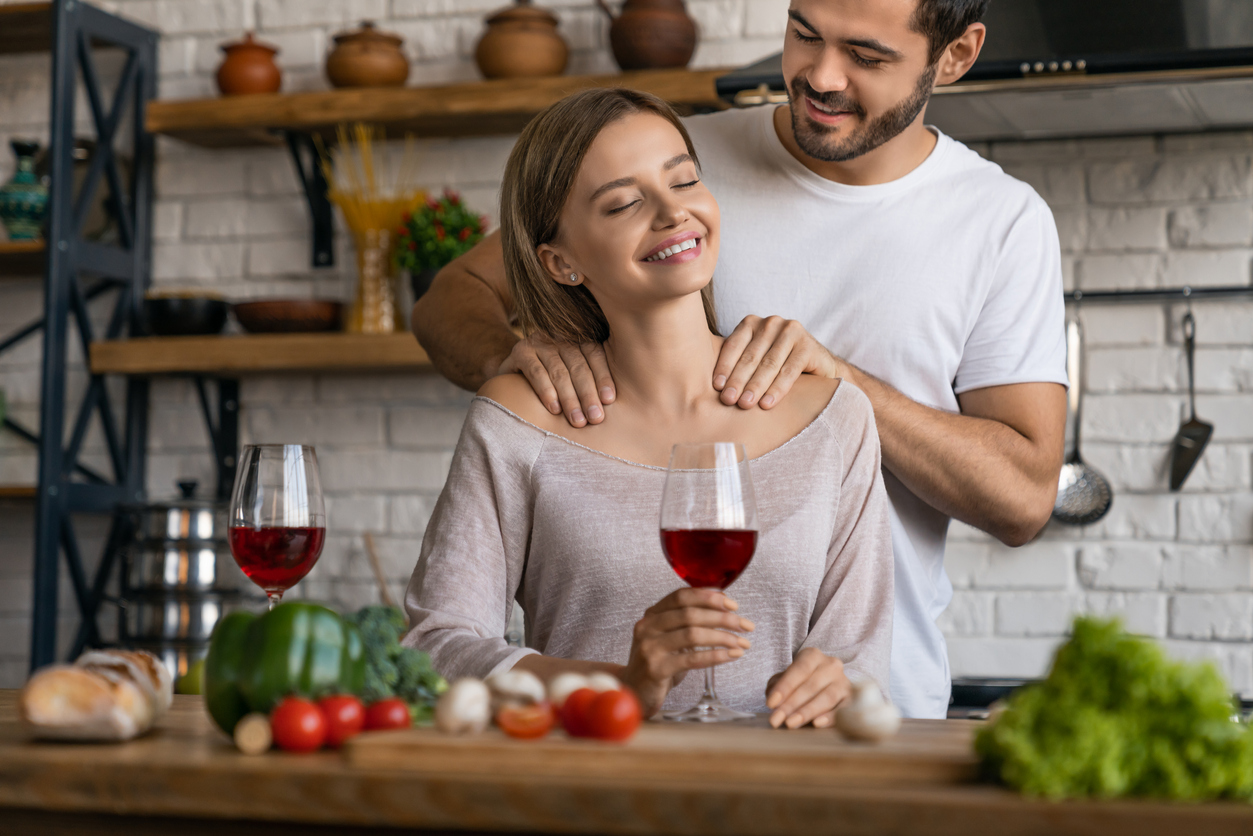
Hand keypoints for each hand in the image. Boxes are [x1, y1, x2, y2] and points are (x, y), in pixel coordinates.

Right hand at [496, 333, 614, 426]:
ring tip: (577, 420)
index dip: (603, 377)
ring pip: (559, 371)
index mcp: (579, 339)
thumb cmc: (553, 383)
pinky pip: (536, 372)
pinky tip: (554, 409)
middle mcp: (560, 336)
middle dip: (588, 394)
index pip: (595, 355)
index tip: (610, 400)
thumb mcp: (574, 378)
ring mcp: (539, 342)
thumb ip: (592, 381)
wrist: (514, 377)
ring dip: (570, 398)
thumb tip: (615, 403)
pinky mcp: (520, 351)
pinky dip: (546, 391)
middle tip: (595, 418)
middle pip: (578, 366)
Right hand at [620, 588, 754, 717]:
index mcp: (652, 614)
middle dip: (723, 618)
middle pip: (691, 614)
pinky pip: (692, 658)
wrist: (632, 692)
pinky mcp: (656, 669)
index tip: (733, 604)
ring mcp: (649, 647)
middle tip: (746, 625)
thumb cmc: (658, 663)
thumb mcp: (668, 637)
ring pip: (693, 634)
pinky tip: (732, 655)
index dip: (709, 597)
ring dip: (723, 637)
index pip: (682, 596)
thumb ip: (686, 622)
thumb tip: (724, 605)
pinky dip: (716, 656)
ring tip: (743, 642)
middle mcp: (647, 627)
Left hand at [714, 316, 840, 409]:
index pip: (734, 346)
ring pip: (769, 364)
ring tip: (746, 405)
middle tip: (729, 401)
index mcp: (752, 324)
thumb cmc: (778, 366)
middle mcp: (771, 323)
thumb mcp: (754, 361)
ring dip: (756, 386)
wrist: (817, 367)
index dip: (724, 367)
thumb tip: (708, 388)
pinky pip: (789, 371)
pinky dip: (777, 389)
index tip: (717, 387)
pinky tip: (767, 403)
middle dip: (738, 380)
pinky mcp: (808, 345)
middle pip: (751, 356)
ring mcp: (791, 332)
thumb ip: (736, 365)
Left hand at [765, 648, 851, 728]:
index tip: (771, 703)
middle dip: (791, 704)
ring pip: (827, 697)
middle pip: (811, 685)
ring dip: (807, 712)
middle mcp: (831, 665)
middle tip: (776, 719)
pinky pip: (843, 709)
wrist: (825, 685)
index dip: (784, 687)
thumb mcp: (786, 678)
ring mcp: (844, 682)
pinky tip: (816, 724)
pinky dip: (830, 717)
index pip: (799, 670)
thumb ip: (777, 686)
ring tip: (791, 723)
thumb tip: (774, 701)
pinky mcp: (852, 698)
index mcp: (813, 655)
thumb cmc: (800, 682)